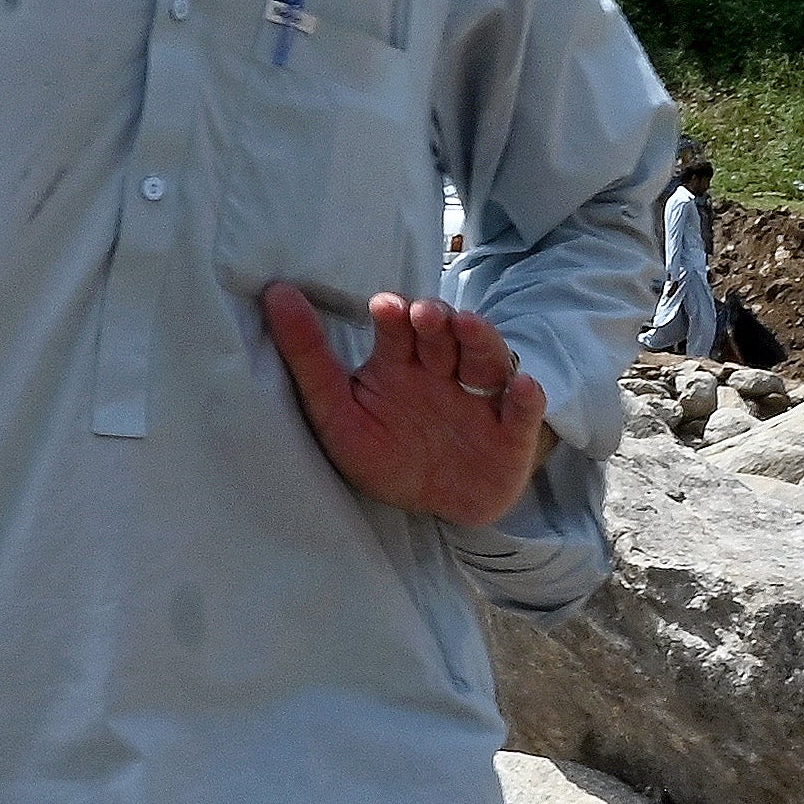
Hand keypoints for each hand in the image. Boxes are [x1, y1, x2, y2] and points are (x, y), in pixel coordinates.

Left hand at [264, 286, 551, 526]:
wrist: (433, 508)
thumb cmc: (382, 454)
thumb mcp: (335, 412)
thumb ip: (307, 358)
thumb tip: (277, 295)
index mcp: (401, 363)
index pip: (399, 327)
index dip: (395, 314)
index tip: (383, 307)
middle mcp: (444, 372)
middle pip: (445, 335)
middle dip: (437, 321)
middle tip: (426, 315)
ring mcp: (480, 399)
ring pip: (485, 359)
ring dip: (480, 339)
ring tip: (468, 326)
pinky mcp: (512, 433)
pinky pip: (524, 411)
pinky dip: (527, 399)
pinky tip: (523, 388)